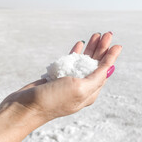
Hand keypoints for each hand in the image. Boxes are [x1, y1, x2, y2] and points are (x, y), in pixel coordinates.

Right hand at [0, 32, 121, 123]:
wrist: (25, 108)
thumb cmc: (53, 100)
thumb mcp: (80, 89)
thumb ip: (96, 78)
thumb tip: (111, 69)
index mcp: (90, 92)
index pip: (104, 71)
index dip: (111, 57)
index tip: (117, 44)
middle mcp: (81, 88)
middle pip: (95, 64)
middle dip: (102, 48)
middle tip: (107, 34)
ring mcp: (69, 83)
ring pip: (83, 61)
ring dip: (90, 48)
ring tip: (96, 35)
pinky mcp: (57, 78)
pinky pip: (70, 62)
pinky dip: (76, 52)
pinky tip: (80, 44)